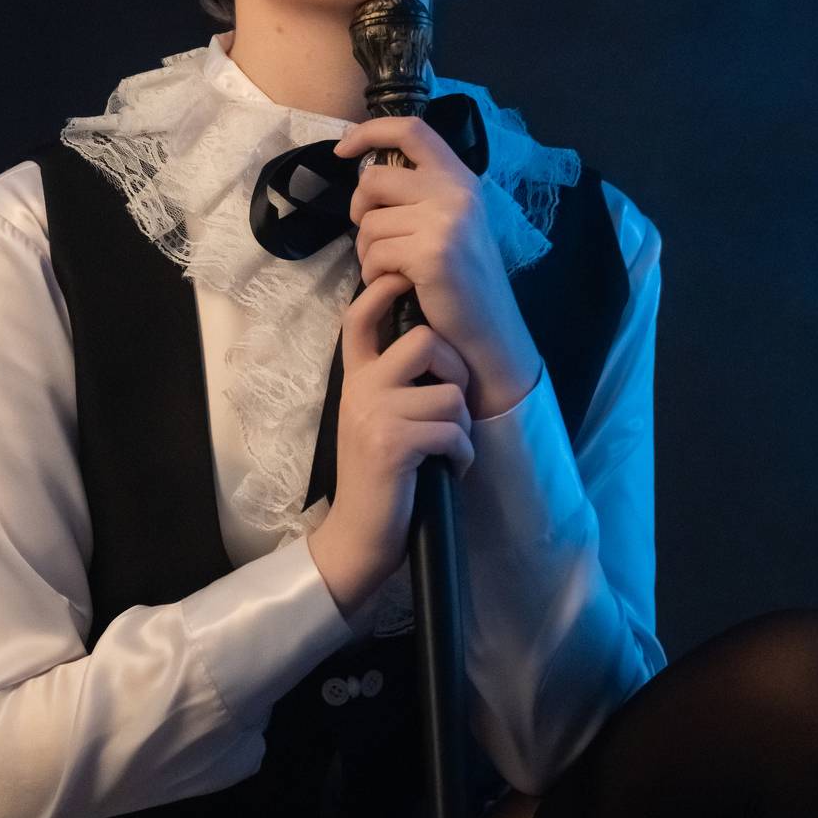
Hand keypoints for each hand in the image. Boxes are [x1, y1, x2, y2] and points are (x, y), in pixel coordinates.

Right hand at [309, 271, 475, 615]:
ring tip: (448, 449)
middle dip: (455, 370)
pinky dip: (462, 454)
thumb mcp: (376, 418)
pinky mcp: (393, 442)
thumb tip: (434, 343)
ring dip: (462, 425)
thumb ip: (393, 381)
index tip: (404, 282)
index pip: (360, 315)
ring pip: (449, 392)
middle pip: (424, 339)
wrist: (358, 535)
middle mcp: (360, 386)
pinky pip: (452, 430)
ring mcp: (374, 412)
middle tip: (453, 403)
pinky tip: (449, 470)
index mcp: (355, 376)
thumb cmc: (379, 477)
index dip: (384, 289)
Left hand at [334, 114, 542, 418]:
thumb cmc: (464, 283)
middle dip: (360, 211)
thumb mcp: (453, 224)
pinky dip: (374, 274)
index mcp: (460, 179)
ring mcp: (444, 221)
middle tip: (372, 237)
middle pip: (374, 180)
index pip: (412, 129)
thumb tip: (369, 179)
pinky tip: (396, 285)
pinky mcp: (430, 254)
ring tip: (392, 269)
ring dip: (367, 252)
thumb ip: (422, 195)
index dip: (369, 131)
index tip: (343, 148)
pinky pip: (374, 254)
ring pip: (369, 223)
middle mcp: (455, 192)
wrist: (491, 332)